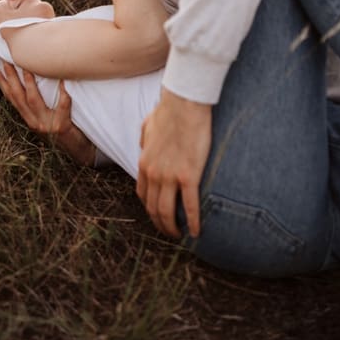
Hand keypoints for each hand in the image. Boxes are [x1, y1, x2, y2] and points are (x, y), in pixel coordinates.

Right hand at [0, 61, 68, 134]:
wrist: (76, 149)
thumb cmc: (62, 128)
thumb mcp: (44, 117)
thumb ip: (37, 104)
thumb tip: (31, 77)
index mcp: (28, 118)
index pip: (11, 98)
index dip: (2, 83)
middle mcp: (34, 122)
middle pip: (19, 97)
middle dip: (12, 78)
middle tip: (7, 61)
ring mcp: (46, 125)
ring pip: (34, 101)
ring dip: (29, 84)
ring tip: (27, 68)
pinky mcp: (61, 126)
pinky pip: (62, 107)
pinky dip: (63, 94)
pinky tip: (63, 81)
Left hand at [136, 89, 209, 237]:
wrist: (183, 103)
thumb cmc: (169, 110)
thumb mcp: (147, 125)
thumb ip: (144, 138)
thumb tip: (144, 144)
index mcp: (144, 163)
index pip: (142, 195)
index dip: (150, 209)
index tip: (159, 215)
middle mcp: (153, 173)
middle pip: (153, 208)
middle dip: (161, 224)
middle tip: (171, 232)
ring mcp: (169, 176)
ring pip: (167, 211)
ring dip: (173, 228)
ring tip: (182, 236)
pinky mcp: (188, 175)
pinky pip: (189, 205)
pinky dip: (192, 222)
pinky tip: (197, 231)